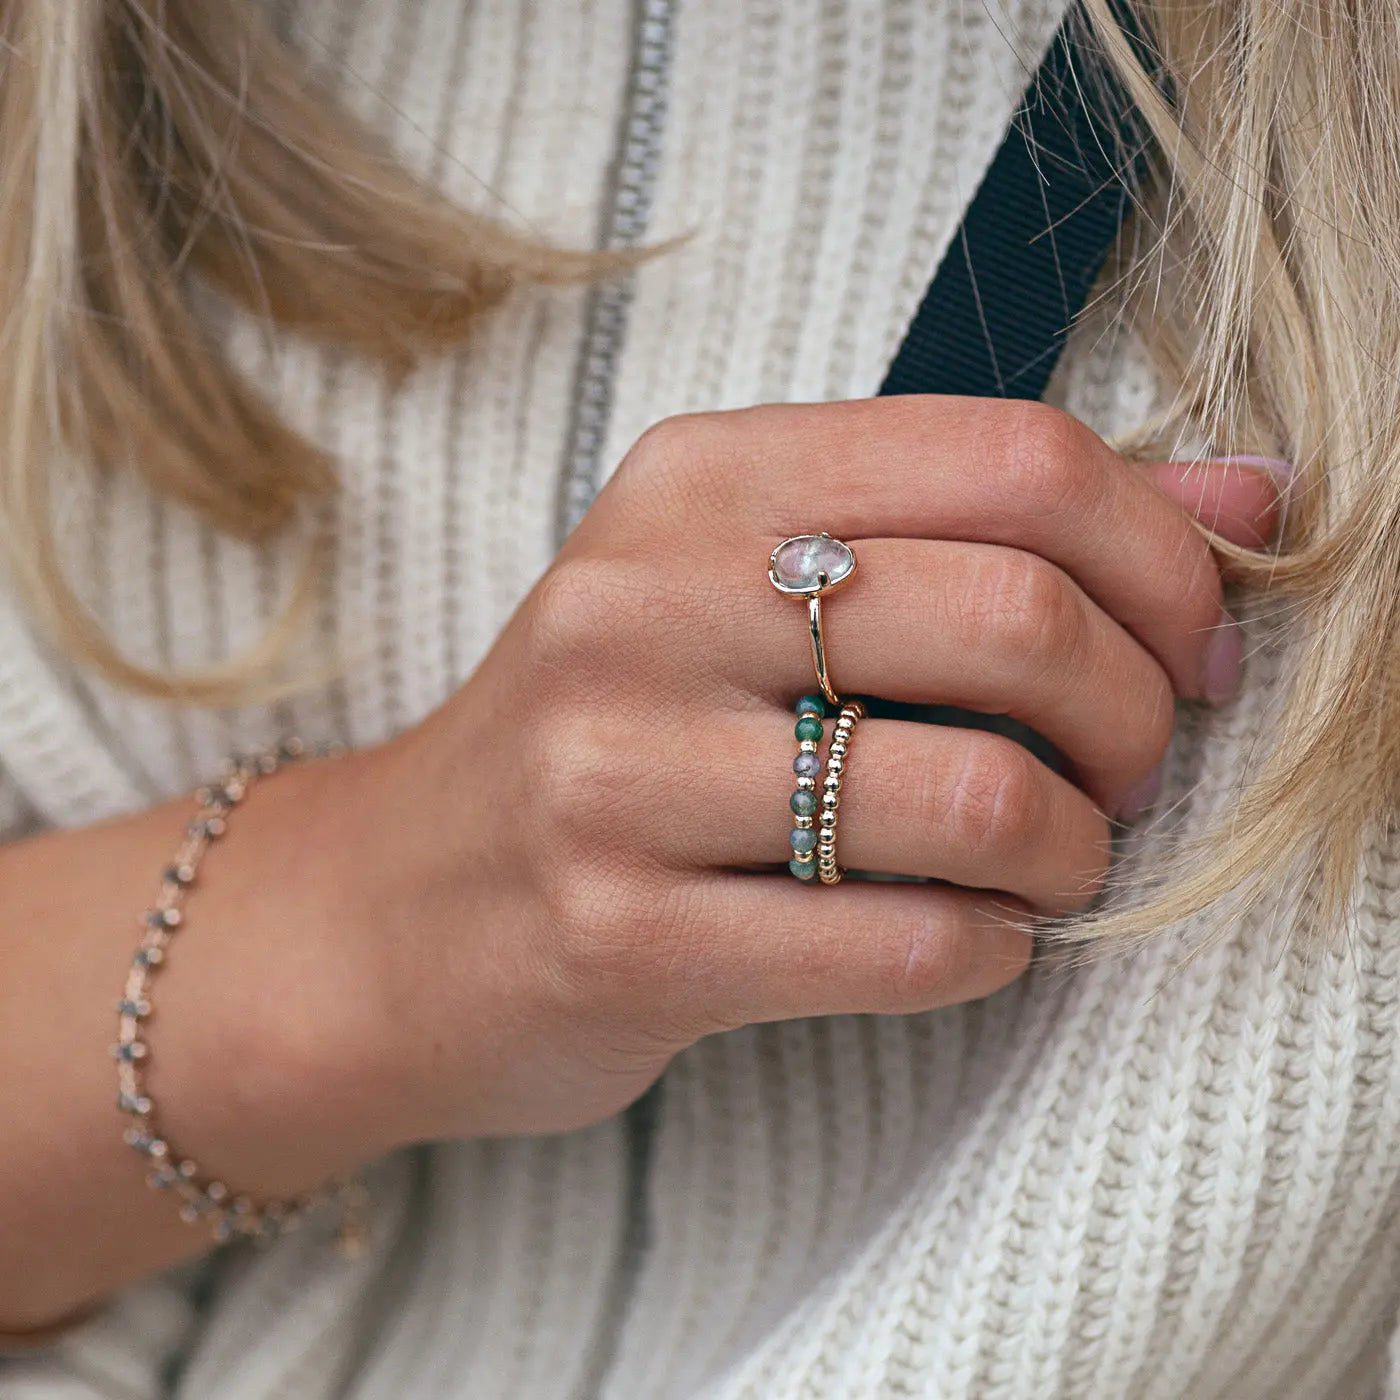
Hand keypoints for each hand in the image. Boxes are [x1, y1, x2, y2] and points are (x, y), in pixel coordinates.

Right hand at [350, 398, 1279, 1145]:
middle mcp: (643, 605)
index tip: (1193, 639)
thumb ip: (987, 534)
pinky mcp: (620, 938)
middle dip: (1139, 711)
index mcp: (694, 483)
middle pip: (1014, 616)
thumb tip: (1253, 499)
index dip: (1163, 552)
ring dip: (1077, 849)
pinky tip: (975, 936)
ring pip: (978, 800)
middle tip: (1130, 765)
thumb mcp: (752, 591)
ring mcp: (616, 775)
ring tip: (1053, 862)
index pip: (1010, 456)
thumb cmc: (606, 737)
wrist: (390, 909)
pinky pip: (909, 946)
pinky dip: (997, 948)